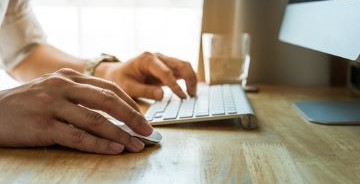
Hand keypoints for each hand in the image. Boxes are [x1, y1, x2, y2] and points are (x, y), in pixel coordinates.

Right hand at [0, 68, 152, 153]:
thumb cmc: (27, 103)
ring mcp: (52, 105)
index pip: (108, 88)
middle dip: (133, 117)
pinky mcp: (43, 126)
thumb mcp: (54, 90)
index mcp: (69, 77)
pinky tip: (115, 149)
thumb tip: (112, 114)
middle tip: (148, 130)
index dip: (129, 104)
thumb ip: (79, 95)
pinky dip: (100, 144)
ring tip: (137, 144)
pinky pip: (78, 137)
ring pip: (96, 120)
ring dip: (121, 134)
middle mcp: (63, 86)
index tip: (143, 117)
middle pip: (108, 101)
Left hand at [98, 52, 196, 99]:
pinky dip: (188, 79)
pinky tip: (190, 91)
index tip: (182, 97)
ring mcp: (164, 61)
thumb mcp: (128, 87)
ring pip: (184, 66)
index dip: (175, 85)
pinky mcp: (167, 67)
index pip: (166, 72)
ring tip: (193, 94)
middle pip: (181, 64)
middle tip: (192, 95)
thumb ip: (144, 91)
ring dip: (191, 79)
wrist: (116, 73)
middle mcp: (158, 57)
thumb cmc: (120, 79)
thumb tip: (162, 95)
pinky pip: (181, 71)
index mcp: (147, 59)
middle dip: (190, 79)